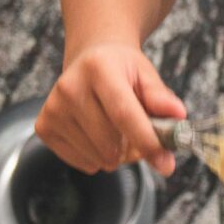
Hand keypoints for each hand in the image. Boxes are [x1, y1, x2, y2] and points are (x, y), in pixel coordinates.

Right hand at [33, 42, 185, 174]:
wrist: (91, 59)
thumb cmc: (122, 70)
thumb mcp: (146, 75)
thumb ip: (161, 97)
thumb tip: (178, 116)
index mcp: (99, 68)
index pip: (123, 113)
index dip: (147, 142)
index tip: (166, 164)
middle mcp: (70, 87)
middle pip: (110, 143)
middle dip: (133, 149)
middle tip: (137, 134)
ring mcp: (53, 109)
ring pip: (98, 158)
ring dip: (116, 154)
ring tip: (116, 131)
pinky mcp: (44, 128)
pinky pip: (83, 163)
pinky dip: (97, 158)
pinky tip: (97, 135)